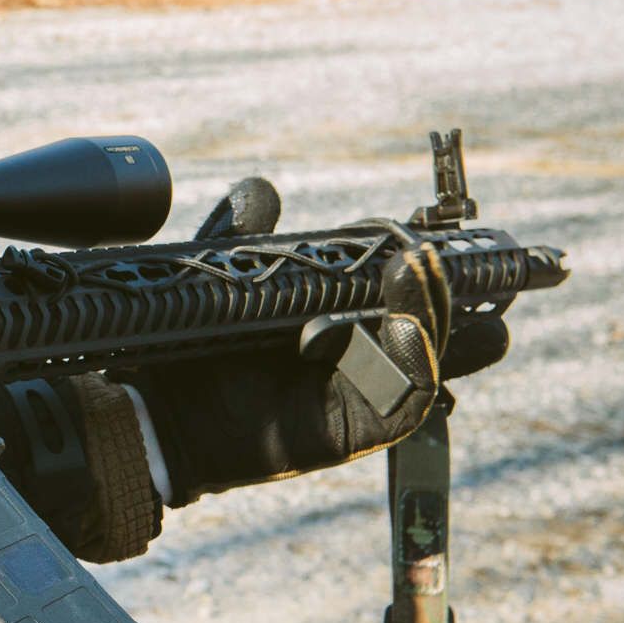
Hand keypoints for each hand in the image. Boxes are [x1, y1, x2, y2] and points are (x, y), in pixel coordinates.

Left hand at [128, 178, 506, 504]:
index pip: (403, 284)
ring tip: (428, 270)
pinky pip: (405, 397)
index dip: (432, 261)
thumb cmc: (187, 350)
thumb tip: (261, 192)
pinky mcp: (355, 430)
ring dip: (440, 313)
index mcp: (337, 314)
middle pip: (437, 320)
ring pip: (429, 353)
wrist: (152, 410)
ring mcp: (361, 392)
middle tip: (471, 258)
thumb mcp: (217, 280)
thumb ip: (241, 235)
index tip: (441, 232)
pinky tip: (407, 325)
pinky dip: (415, 359)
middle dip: (463, 290)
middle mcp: (359, 353)